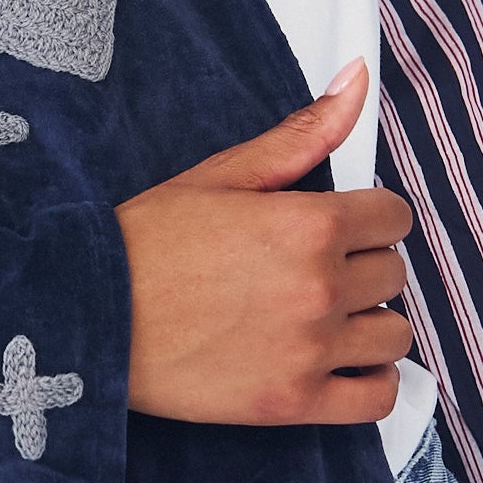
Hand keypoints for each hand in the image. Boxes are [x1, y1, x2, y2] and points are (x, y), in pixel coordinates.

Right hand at [118, 63, 413, 425]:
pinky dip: (372, 381)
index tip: (343, 229)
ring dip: (369, 323)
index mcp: (308, 223)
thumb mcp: (223, 176)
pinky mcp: (293, 401)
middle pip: (392, 273)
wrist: (90, 316)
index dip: (369, 218)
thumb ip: (302, 134)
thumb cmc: (147, 244)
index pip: (393, 217)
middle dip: (362, 266)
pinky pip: (375, 398)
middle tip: (316, 270)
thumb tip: (357, 81)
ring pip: (393, 335)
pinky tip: (345, 363)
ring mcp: (309, 348)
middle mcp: (319, 285)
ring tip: (327, 317)